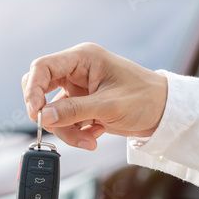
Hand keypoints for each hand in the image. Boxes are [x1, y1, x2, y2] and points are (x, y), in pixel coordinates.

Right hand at [20, 43, 168, 149]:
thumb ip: (73, 111)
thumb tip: (44, 116)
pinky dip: (75, 132)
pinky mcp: (81, 104)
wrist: (165, 113)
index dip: (33, 89)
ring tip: (88, 140)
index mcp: (83, 58)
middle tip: (58, 129)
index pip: (43, 67)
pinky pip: (64, 119)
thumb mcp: (109, 106)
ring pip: (52, 109)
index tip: (36, 113)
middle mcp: (76, 70)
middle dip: (49, 114)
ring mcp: (77, 88)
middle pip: (41, 89)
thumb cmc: (145, 99)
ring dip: (66, 129)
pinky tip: (94, 134)